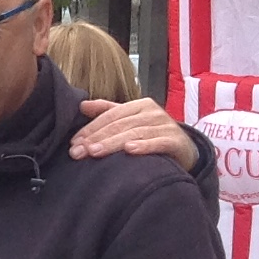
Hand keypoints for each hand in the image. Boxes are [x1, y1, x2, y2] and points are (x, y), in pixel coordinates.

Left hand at [70, 96, 195, 168]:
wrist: (185, 150)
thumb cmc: (152, 135)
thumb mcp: (130, 121)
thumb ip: (107, 112)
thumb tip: (82, 105)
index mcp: (139, 105)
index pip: (110, 116)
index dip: (90, 129)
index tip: (73, 143)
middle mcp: (153, 112)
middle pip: (119, 125)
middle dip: (96, 138)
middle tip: (79, 152)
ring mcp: (165, 125)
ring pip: (134, 133)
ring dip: (112, 143)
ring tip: (94, 152)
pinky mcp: (176, 141)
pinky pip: (158, 142)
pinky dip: (144, 146)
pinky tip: (129, 150)